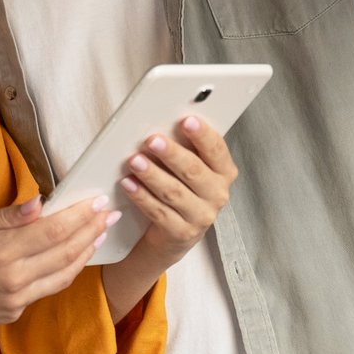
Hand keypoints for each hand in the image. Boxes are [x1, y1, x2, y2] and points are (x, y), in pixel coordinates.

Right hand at [0, 198, 116, 339]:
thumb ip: (7, 216)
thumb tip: (40, 203)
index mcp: (1, 251)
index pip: (53, 231)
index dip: (80, 216)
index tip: (97, 202)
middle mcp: (14, 278)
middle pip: (66, 253)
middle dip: (91, 231)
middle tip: (109, 215)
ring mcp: (17, 299)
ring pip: (64, 275)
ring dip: (85, 253)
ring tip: (99, 234)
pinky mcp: (15, 312)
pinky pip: (48, 289)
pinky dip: (65, 271)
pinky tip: (72, 257)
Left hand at [117, 117, 236, 265]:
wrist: (177, 233)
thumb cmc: (185, 190)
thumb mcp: (191, 169)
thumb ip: (186, 149)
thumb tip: (163, 124)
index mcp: (224, 172)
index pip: (216, 150)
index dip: (202, 135)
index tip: (186, 120)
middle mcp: (217, 194)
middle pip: (193, 171)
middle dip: (171, 154)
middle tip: (152, 140)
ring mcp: (201, 216)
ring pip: (174, 192)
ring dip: (152, 174)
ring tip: (134, 160)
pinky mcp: (181, 232)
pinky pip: (158, 211)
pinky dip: (141, 196)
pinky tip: (129, 183)